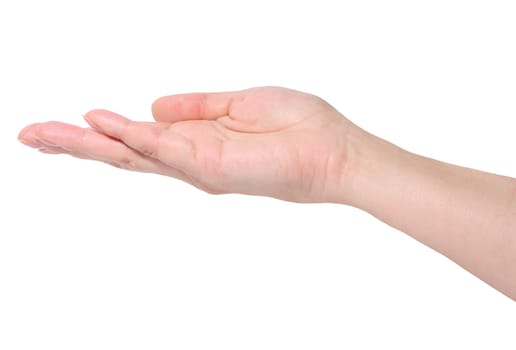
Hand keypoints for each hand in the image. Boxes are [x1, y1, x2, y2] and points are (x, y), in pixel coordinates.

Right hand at [18, 87, 358, 202]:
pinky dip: (130, 134)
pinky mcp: (213, 165)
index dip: (102, 130)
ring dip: (85, 143)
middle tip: (30, 135)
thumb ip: (195, 106)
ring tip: (40, 134)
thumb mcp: (237, 102)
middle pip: (124, 152)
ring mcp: (198, 165)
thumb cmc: (295, 124)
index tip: (70, 121)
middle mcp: (190, 158)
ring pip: (132, 155)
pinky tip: (97, 122)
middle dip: (76, 144)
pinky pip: (163, 147)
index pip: (139, 138)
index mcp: (196, 141)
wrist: (333, 150)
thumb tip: (153, 105)